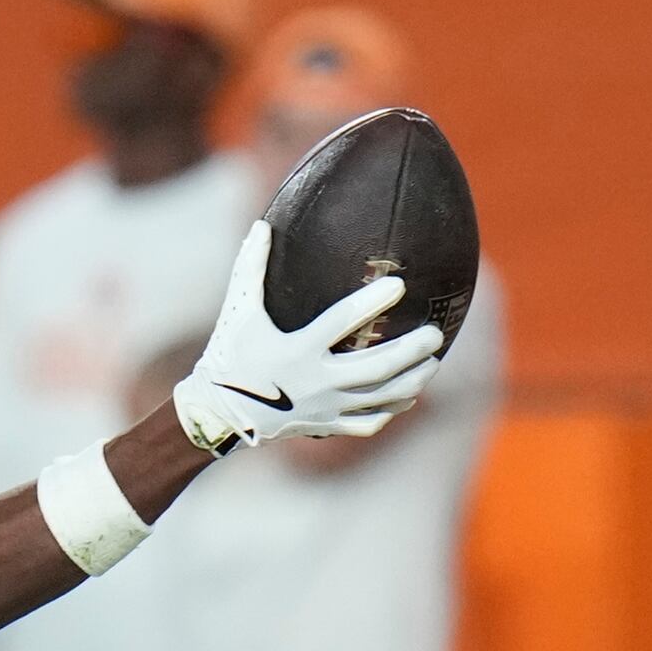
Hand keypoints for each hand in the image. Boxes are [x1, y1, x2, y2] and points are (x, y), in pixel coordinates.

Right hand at [170, 224, 446, 452]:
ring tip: (432, 362)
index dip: (371, 304)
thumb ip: (250, 269)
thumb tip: (262, 225)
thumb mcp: (238, 312)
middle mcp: (315, 382)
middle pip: (376, 368)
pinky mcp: (325, 426)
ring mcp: (323, 408)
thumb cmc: (230, 355)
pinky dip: (391, 409)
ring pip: (380, 397)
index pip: (340, 324)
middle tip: (433, 333)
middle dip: (411, 350)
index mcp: (296, 350)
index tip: (400, 285)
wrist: (218, 414)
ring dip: (411, 380)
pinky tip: (408, 396)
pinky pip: (367, 423)